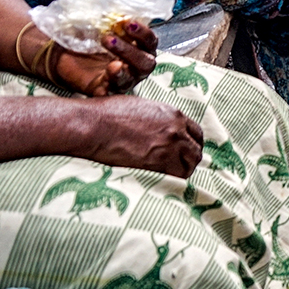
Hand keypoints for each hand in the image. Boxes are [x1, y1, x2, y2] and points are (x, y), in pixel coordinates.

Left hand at [54, 21, 158, 97]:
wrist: (64, 57)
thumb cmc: (86, 40)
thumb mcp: (95, 26)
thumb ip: (105, 20)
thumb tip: (103, 9)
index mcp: (138, 48)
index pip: (149, 41)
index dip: (142, 33)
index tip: (126, 22)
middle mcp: (135, 66)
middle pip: (146, 63)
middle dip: (130, 51)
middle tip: (109, 38)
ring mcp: (122, 80)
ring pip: (131, 78)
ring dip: (120, 68)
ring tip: (108, 61)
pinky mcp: (105, 91)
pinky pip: (111, 92)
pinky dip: (109, 85)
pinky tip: (104, 78)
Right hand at [77, 95, 203, 177]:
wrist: (93, 126)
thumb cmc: (108, 115)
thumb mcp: (142, 108)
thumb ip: (158, 119)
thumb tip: (159, 130)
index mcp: (173, 114)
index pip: (195, 133)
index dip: (191, 143)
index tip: (184, 151)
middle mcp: (176, 130)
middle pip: (196, 151)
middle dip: (190, 159)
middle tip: (180, 167)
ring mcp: (169, 147)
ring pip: (189, 165)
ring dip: (182, 171)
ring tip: (170, 175)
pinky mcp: (157, 163)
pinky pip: (175, 176)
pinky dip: (172, 180)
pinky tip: (162, 181)